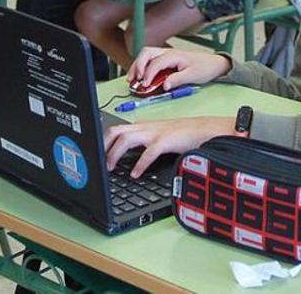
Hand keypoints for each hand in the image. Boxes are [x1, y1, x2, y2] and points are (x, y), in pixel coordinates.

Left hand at [104, 117, 235, 177]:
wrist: (207, 130)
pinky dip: (139, 164)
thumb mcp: (160, 137)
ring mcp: (156, 132)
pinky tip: (135, 174)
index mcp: (143, 127)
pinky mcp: (167, 140)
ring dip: (114, 154)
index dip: (101, 141)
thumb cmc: (184, 135)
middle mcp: (146, 127)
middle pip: (114, 131)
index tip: (94, 154)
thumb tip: (127, 156)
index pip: (114, 129)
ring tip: (110, 169)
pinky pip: (149, 152)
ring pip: (126, 139)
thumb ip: (144, 142)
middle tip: (97, 163)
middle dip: (102, 146)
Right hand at [127, 46, 231, 91]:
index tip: (145, 85)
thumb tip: (165, 85)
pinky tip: (139, 77)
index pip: (156, 63)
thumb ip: (177, 80)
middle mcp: (168, 53)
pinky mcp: (166, 60)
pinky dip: (142, 67)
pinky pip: (150, 61)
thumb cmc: (204, 67)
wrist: (213, 64)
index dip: (148, 74)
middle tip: (133, 79)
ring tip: (131, 79)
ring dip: (137, 66)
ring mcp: (166, 55)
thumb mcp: (192, 75)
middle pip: (146, 54)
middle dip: (137, 66)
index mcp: (174, 55)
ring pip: (146, 56)